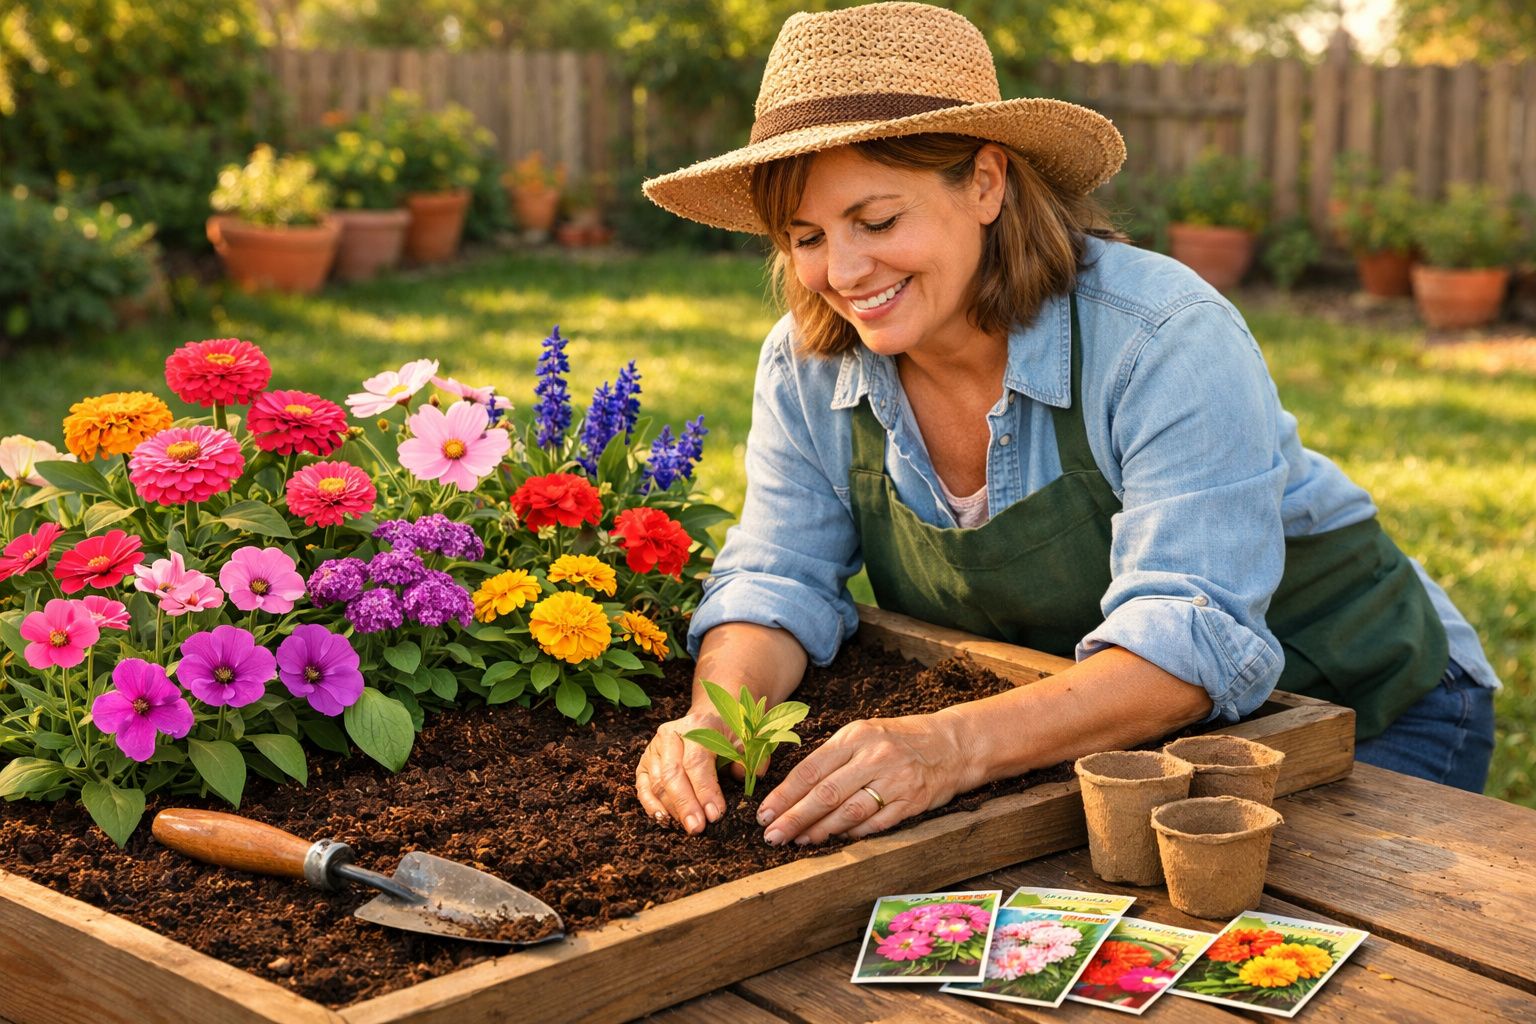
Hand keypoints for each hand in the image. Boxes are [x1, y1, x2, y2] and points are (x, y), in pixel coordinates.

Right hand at [635, 708, 737, 834]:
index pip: (697, 762)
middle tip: (697, 828)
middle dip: (685, 805)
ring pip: (657, 783)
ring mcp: (654, 748)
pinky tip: (665, 820)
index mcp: (697, 726)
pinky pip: (643, 787)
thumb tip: (746, 774)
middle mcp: (671, 735)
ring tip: (688, 827)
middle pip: (672, 774)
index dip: (705, 790)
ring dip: (672, 809)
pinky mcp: (645, 762)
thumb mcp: (744, 740)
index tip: (715, 815)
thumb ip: (748, 756)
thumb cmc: (727, 735)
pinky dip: (651, 806)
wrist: (707, 720)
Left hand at [757, 710, 977, 845]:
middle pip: (825, 793)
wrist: (951, 744)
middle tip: (772, 835)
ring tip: (799, 841)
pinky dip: (852, 833)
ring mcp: (895, 780)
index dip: (784, 794)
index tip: (764, 813)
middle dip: (794, 817)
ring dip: (819, 830)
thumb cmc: (899, 740)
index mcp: (856, 736)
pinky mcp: (911, 802)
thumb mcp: (864, 734)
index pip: (811, 768)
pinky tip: (835, 838)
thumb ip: (833, 758)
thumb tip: (794, 791)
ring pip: (848, 812)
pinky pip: (875, 823)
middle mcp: (874, 756)